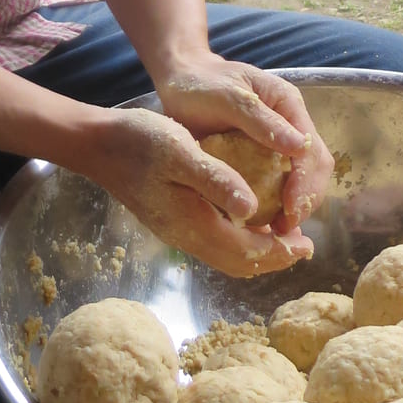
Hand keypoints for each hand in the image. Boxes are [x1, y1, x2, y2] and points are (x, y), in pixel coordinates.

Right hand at [76, 107, 313, 278]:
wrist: (96, 145)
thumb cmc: (138, 141)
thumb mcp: (179, 151)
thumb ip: (216, 180)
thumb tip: (253, 207)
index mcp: (192, 222)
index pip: (246, 250)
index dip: (279, 251)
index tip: (306, 245)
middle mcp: (185, 235)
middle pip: (237, 262)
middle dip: (273, 257)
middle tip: (303, 246)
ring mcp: (175, 230)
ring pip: (225, 255)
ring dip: (256, 250)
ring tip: (282, 236)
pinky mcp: (169, 220)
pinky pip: (213, 242)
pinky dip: (238, 239)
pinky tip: (247, 219)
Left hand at [153, 54, 334, 229]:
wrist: (180, 82)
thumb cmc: (202, 83)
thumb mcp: (228, 97)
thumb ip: (260, 120)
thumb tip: (298, 145)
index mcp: (289, 106)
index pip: (311, 150)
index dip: (306, 183)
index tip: (292, 209)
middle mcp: (290, 126)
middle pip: (314, 169)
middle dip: (305, 201)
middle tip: (285, 229)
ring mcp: (277, 144)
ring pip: (300, 181)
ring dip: (295, 208)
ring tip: (277, 232)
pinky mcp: (261, 159)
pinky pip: (276, 185)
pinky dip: (275, 207)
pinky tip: (264, 226)